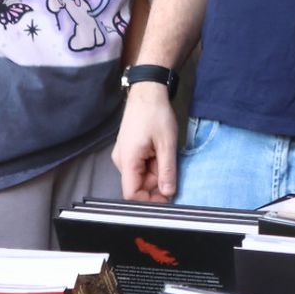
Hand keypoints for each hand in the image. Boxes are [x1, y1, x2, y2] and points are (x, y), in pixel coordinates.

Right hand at [113, 85, 179, 201]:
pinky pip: (141, 166)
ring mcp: (124, 155)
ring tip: (167, 155)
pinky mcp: (129, 150)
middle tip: (173, 170)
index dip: (148, 201)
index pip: (131, 193)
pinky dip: (153, 164)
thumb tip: (168, 193)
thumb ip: (167, 170)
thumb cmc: (156, 115)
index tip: (167, 199)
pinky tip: (162, 151)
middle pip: (138, 185)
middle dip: (157, 183)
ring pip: (141, 175)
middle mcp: (121, 161)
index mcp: (127, 161)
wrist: (147, 92)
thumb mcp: (167, 144)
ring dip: (157, 172)